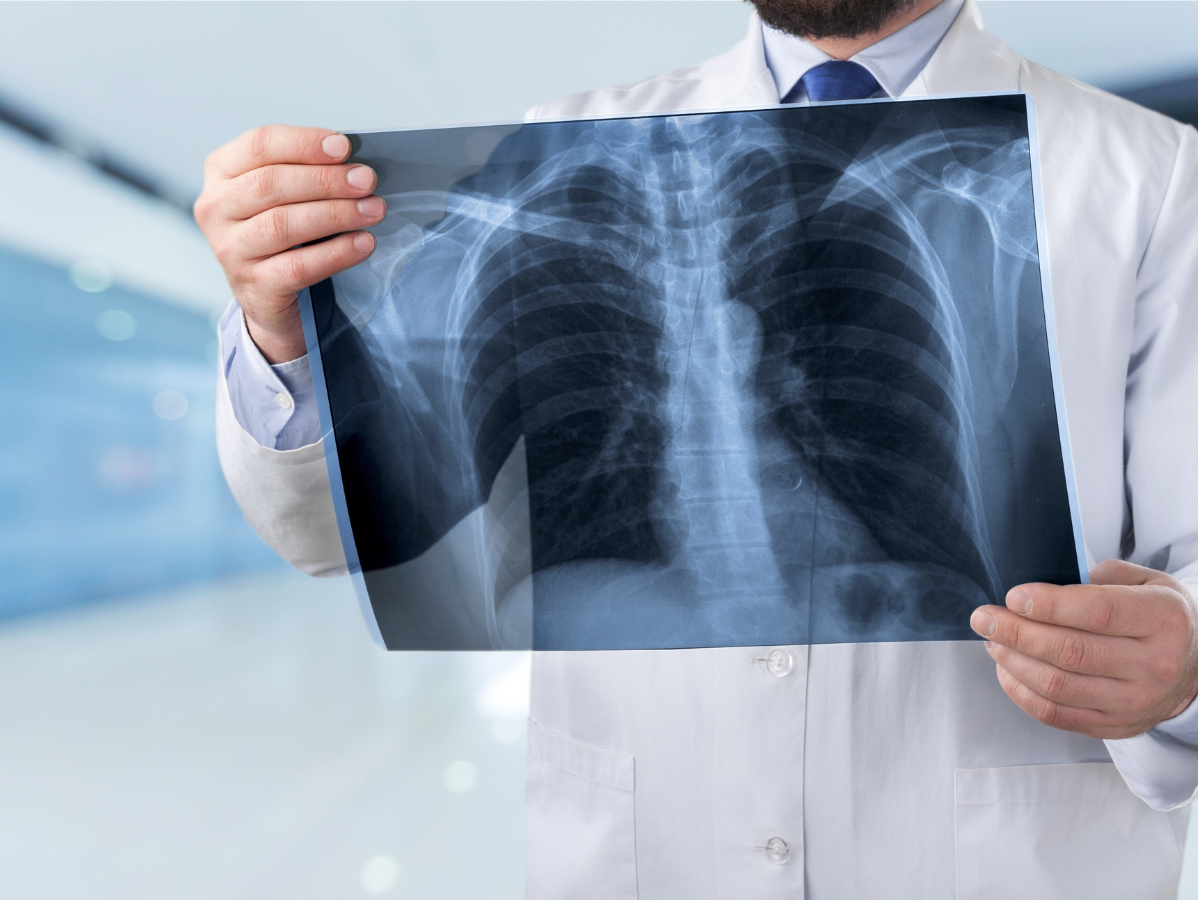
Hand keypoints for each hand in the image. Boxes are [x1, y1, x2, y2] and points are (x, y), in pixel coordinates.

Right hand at [194, 125, 385, 362]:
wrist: (264, 293)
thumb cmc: (278, 231)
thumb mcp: (280, 192)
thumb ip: (305, 171)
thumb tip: (353, 166)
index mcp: (221, 172)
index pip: (258, 145)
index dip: (303, 143)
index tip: (344, 146)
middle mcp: (216, 208)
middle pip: (271, 184)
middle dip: (326, 180)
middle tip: (366, 181)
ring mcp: (230, 249)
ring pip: (283, 225)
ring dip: (336, 214)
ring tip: (373, 210)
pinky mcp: (253, 284)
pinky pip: (298, 266)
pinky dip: (336, 253)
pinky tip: (363, 243)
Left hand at [970, 560, 1197, 738]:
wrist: (1193, 663)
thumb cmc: (1156, 616)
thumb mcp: (1141, 582)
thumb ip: (1095, 579)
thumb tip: (1037, 590)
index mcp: (1163, 620)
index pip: (1099, 613)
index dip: (1049, 605)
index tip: (1012, 597)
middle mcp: (1155, 665)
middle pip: (1071, 651)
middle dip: (1016, 633)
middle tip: (984, 618)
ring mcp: (1136, 702)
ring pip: (1058, 686)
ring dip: (1013, 661)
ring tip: (993, 641)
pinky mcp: (1115, 726)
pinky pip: (1056, 714)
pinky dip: (1021, 691)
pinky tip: (1007, 669)